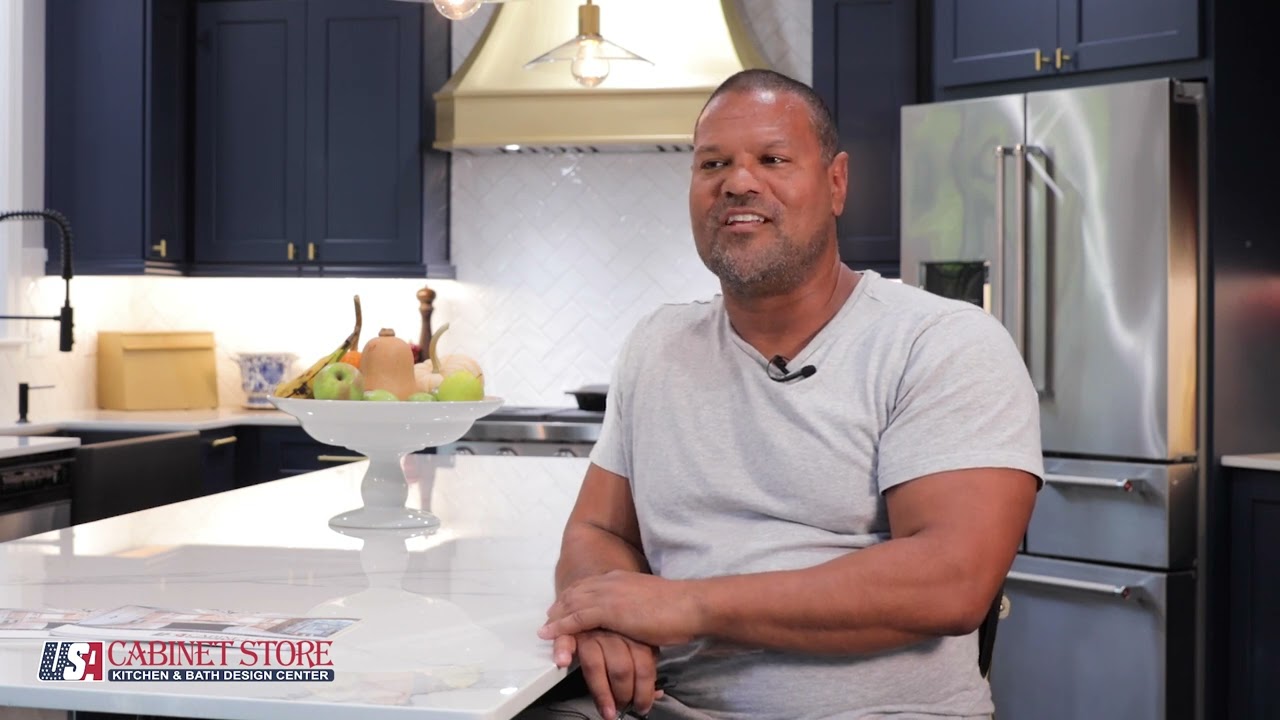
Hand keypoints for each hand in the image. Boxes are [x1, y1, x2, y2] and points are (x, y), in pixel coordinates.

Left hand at [539, 570, 703, 647]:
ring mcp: (608, 594)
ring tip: (545, 630)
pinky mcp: (608, 610)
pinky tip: (549, 634)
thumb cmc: (679, 608)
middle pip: (575, 592)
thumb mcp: (651, 603)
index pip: (589, 585)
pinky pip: (576, 618)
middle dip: (560, 606)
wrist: (690, 605)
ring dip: (556, 618)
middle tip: (548, 620)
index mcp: (621, 578)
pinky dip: (560, 626)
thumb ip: (637, 607)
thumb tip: (635, 618)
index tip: (564, 607)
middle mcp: (611, 582)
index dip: (573, 597)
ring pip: (572, 604)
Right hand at [554, 630, 660, 719]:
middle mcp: (614, 632)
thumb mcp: (646, 640)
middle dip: (623, 694)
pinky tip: (563, 661)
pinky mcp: (573, 629)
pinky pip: (567, 639)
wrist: (615, 592)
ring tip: (606, 711)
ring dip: (601, 691)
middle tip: (622, 712)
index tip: (642, 707)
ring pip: (595, 664)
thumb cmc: (632, 622)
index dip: (644, 691)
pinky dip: (563, 649)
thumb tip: (657, 693)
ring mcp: (592, 630)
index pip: (643, 667)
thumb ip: (647, 663)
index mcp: (635, 634)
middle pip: (621, 669)